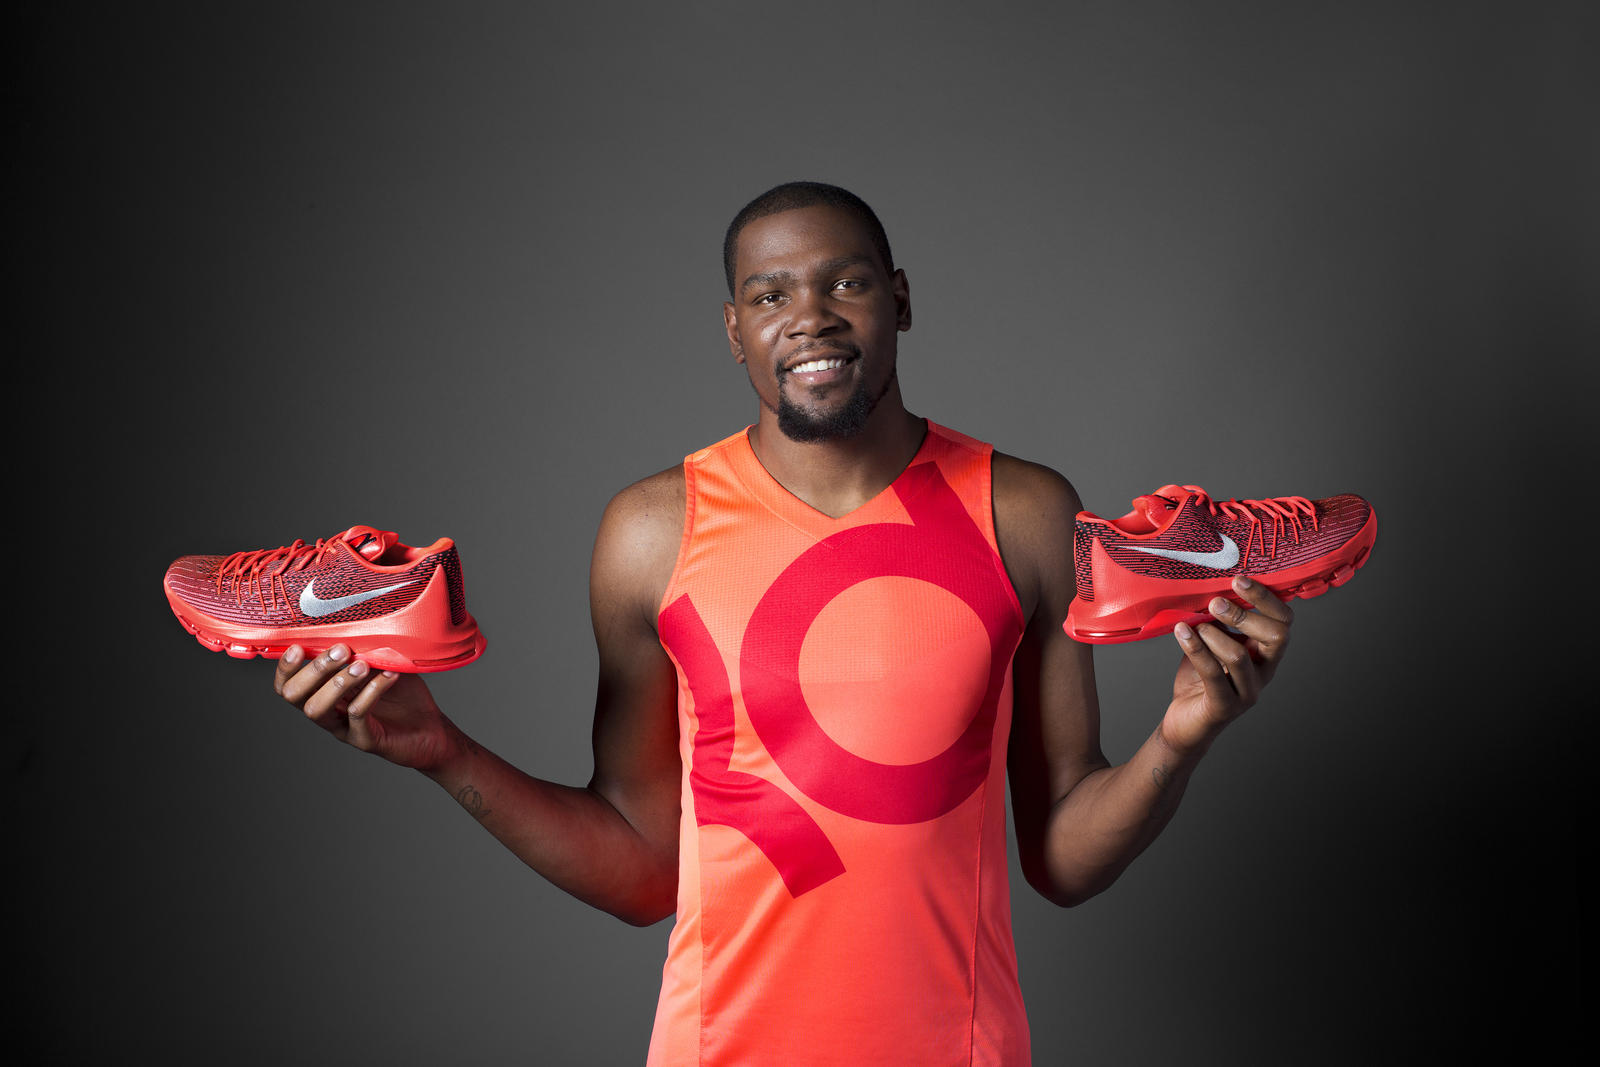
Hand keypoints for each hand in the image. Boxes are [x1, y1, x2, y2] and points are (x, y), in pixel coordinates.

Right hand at [273, 644, 458, 770]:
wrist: (431, 730)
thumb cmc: (403, 696)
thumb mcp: (381, 666)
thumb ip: (364, 650)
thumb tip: (354, 624)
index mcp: (324, 693)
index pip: (288, 684)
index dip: (285, 667)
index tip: (298, 647)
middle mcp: (328, 712)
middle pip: (295, 696)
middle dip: (313, 670)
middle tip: (341, 650)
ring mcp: (344, 728)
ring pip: (318, 709)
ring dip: (337, 683)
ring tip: (362, 665)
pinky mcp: (365, 740)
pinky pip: (357, 716)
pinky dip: (372, 692)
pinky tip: (389, 675)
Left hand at [1160, 577, 1292, 753]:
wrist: (1185, 722)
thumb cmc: (1200, 677)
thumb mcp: (1211, 641)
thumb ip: (1217, 619)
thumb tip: (1208, 584)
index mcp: (1265, 652)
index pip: (1284, 621)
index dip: (1266, 598)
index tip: (1238, 581)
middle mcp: (1264, 671)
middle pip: (1276, 635)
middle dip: (1244, 614)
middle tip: (1215, 602)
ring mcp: (1247, 691)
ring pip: (1239, 655)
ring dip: (1212, 634)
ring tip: (1194, 625)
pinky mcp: (1225, 706)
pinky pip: (1213, 673)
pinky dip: (1195, 648)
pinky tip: (1181, 632)